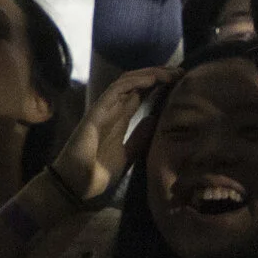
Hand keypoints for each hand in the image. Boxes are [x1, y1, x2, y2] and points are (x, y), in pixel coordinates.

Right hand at [50, 65, 171, 204]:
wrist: (76, 186)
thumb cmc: (98, 174)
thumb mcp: (128, 155)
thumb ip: (140, 137)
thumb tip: (156, 119)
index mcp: (120, 120)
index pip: (141, 94)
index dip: (159, 85)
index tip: (180, 81)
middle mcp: (113, 110)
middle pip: (137, 83)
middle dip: (159, 74)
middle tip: (181, 71)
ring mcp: (104, 109)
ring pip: (127, 81)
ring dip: (149, 74)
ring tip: (170, 72)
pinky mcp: (96, 111)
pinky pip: (115, 90)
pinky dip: (134, 81)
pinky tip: (152, 79)